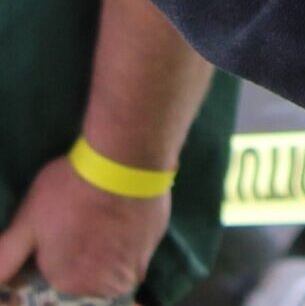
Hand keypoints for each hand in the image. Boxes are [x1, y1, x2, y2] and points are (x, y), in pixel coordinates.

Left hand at [0, 155, 165, 301]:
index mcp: (65, 280)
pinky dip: (130, 239)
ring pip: (112, 267)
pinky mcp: (154, 245)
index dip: (55, 253)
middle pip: (85, 275)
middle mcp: (100, 283)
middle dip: (81, 255)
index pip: (55, 276)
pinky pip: (136, 252)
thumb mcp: (27, 220)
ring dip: (107, 251)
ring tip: (103, 217)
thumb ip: (6, 257)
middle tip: (83, 221)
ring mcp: (131, 265)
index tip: (60, 229)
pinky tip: (124, 214)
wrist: (126, 157)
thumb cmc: (71, 188)